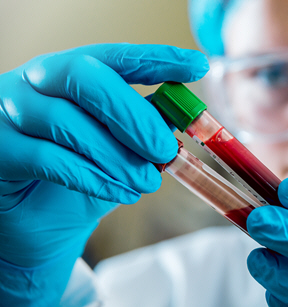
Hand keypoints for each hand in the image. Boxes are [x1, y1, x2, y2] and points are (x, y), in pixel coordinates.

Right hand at [0, 43, 208, 304]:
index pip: (115, 56)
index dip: (157, 59)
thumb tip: (180, 118)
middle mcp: (37, 82)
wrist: (40, 222)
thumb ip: (143, 126)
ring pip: (68, 123)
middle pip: (86, 78)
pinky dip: (94, 178)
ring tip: (148, 182)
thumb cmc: (83, 173)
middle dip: (135, 117)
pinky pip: (49, 160)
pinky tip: (122, 192)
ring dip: (118, 158)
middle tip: (166, 150)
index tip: (197, 66)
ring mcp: (10, 112)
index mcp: (71, 72)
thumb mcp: (120, 147)